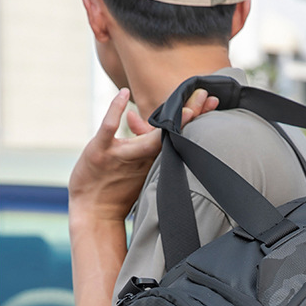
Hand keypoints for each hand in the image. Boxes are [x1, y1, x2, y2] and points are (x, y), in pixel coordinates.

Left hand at [69, 86, 218, 222]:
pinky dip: (117, 108)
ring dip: (170, 120)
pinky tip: (124, 94)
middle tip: (207, 97)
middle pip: (171, 134)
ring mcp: (122, 153)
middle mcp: (142, 156)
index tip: (212, 102)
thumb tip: (134, 115)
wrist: (93, 212)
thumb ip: (136, 136)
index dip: (195, 117)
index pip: (178, 135)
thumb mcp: (132, 161)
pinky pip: (110, 125)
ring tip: (185, 102)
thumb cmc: (113, 187)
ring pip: (150, 137)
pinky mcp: (100, 150)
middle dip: (191, 115)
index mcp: (153, 158)